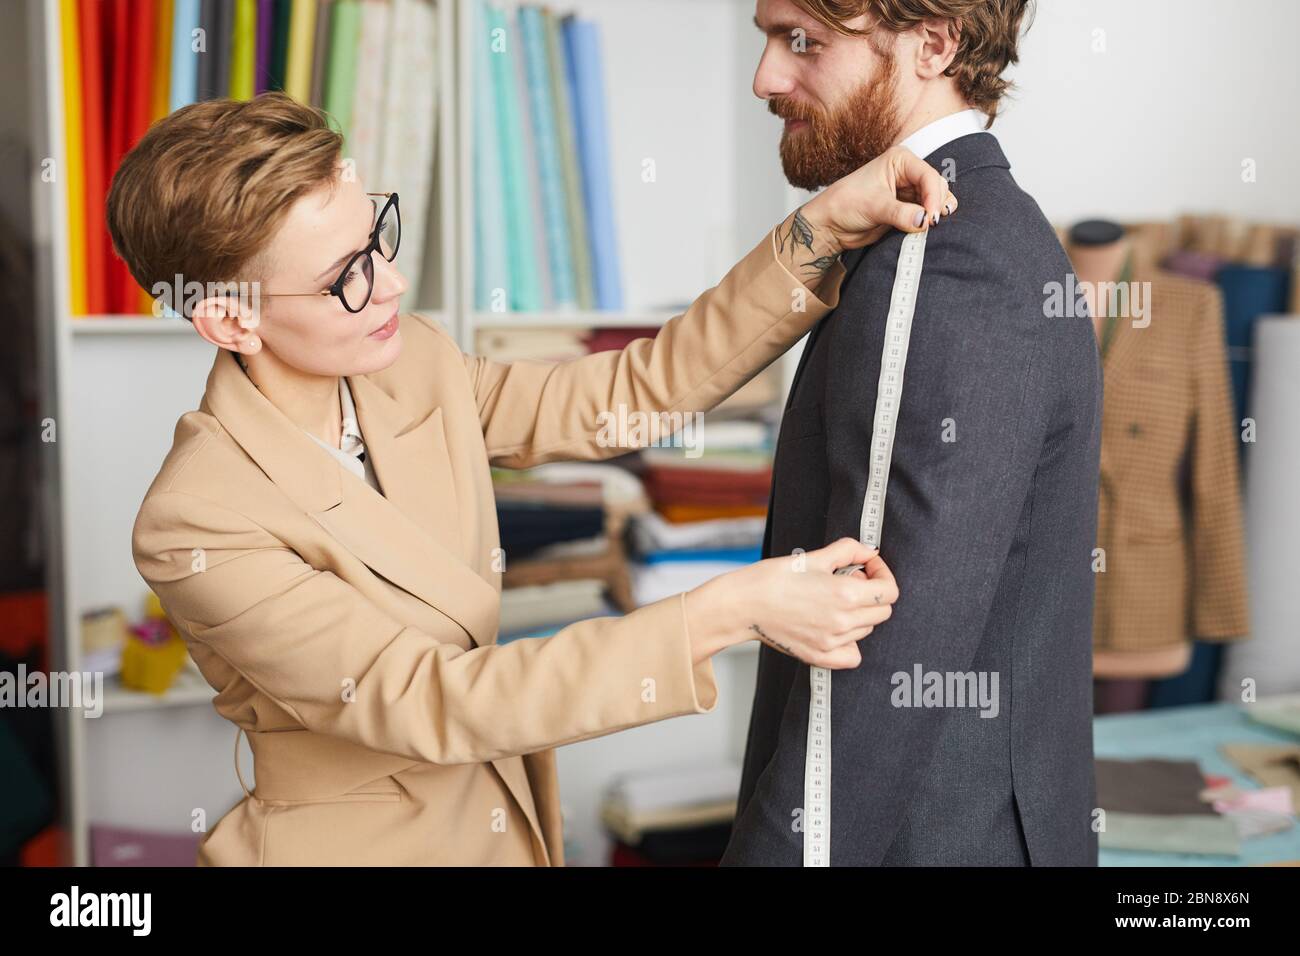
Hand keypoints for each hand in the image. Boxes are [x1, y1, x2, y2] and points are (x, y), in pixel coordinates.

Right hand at [684, 537, 898, 668]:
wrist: (742, 605)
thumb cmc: (773, 578)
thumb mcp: (813, 557)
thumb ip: (849, 551)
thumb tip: (870, 553)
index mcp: (844, 595)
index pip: (889, 591)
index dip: (883, 574)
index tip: (868, 566)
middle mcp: (842, 623)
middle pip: (882, 611)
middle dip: (872, 592)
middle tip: (848, 580)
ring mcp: (831, 642)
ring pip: (866, 630)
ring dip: (859, 613)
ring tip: (832, 600)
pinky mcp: (819, 656)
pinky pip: (853, 655)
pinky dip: (851, 643)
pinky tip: (834, 627)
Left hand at [802, 145, 956, 250]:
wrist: (831, 225)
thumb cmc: (845, 205)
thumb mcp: (874, 206)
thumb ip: (901, 213)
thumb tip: (925, 221)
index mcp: (900, 161)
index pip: (927, 176)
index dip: (934, 196)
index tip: (931, 217)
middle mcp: (907, 173)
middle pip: (937, 187)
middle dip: (937, 205)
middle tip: (932, 225)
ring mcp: (909, 192)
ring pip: (935, 201)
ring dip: (936, 214)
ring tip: (932, 228)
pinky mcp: (908, 209)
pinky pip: (926, 215)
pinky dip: (929, 222)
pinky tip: (928, 230)